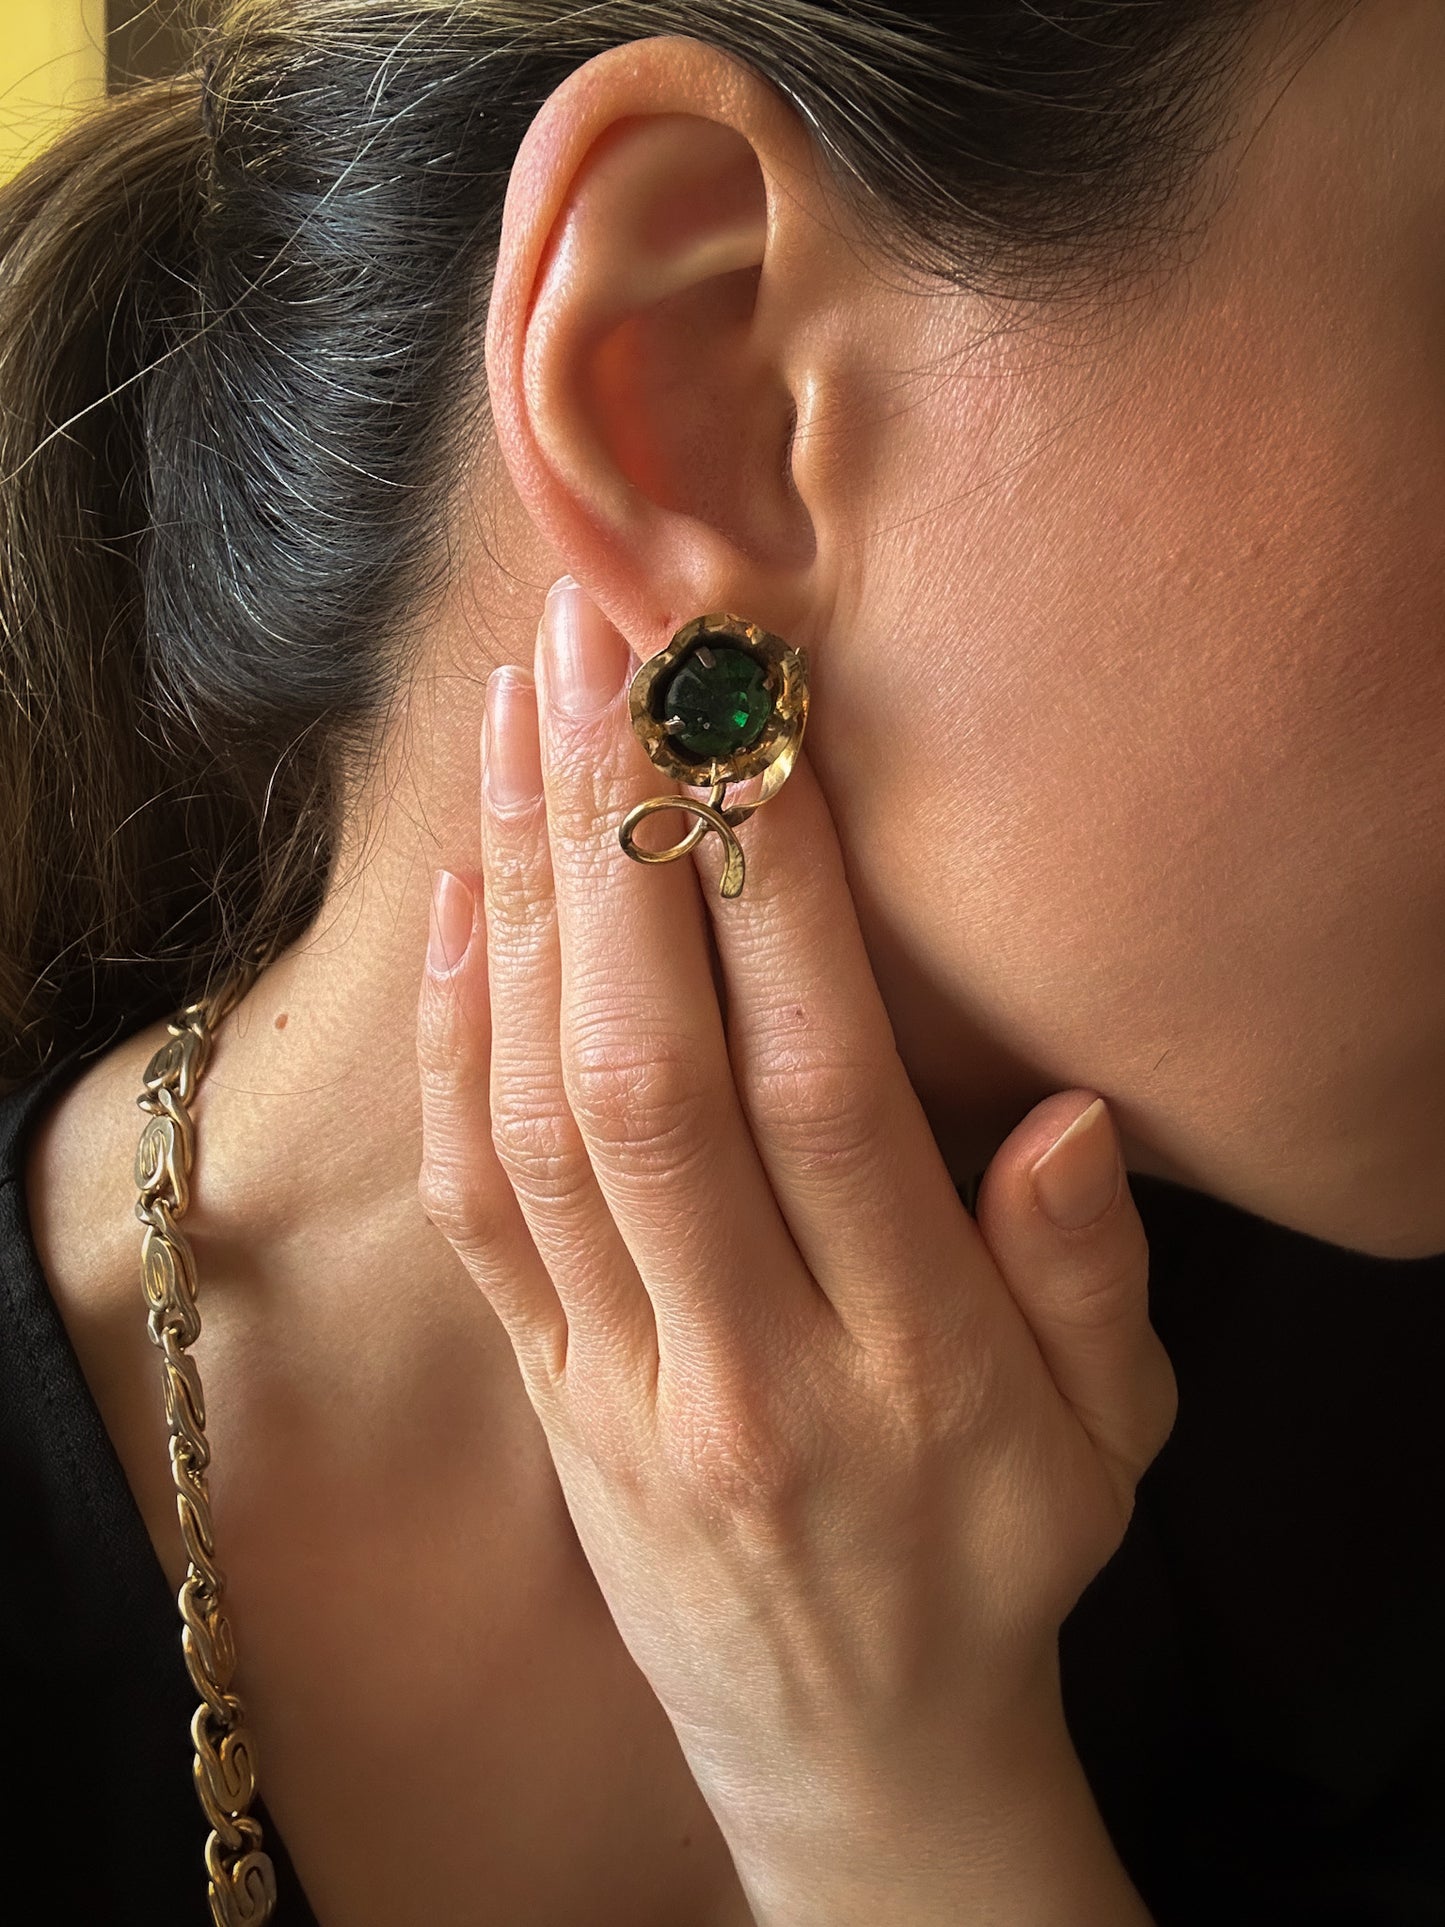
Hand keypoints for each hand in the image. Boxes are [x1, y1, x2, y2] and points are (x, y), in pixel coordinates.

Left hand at [415, 577, 1177, 1884]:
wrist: (846, 1744)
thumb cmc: (996, 1562)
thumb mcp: (1111, 1446)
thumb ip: (1090, 1283)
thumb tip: (1065, 1109)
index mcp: (905, 1373)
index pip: (818, 1094)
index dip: (773, 897)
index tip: (744, 724)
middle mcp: (738, 1367)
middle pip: (648, 1075)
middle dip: (616, 843)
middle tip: (601, 650)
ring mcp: (614, 1380)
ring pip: (537, 1115)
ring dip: (522, 901)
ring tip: (522, 718)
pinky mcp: (542, 1388)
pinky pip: (472, 1201)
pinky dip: (456, 1037)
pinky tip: (464, 899)